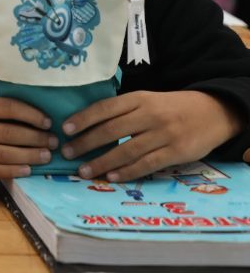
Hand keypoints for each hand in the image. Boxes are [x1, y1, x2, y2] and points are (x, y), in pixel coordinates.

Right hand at [0, 98, 56, 178]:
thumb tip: (19, 119)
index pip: (7, 108)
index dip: (30, 114)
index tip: (46, 120)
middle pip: (10, 133)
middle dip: (36, 138)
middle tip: (53, 141)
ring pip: (4, 154)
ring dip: (29, 156)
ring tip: (45, 156)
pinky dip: (11, 171)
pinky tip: (26, 170)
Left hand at [61, 90, 243, 181]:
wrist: (213, 112)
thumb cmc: (170, 108)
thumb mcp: (147, 100)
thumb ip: (123, 110)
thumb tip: (88, 124)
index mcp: (139, 99)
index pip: (105, 108)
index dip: (84, 118)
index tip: (65, 128)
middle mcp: (149, 115)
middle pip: (112, 130)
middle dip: (86, 143)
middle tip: (67, 153)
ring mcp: (164, 134)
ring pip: (127, 150)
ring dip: (102, 162)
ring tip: (84, 171)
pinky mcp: (176, 152)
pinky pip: (147, 164)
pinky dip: (127, 172)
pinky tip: (112, 177)